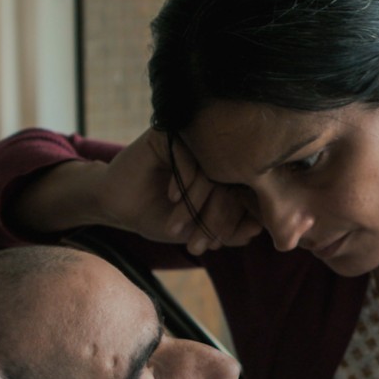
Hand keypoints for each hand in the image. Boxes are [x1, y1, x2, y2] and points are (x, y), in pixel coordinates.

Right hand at [102, 128, 261, 254]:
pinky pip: (188, 155)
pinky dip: (184, 180)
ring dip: (196, 202)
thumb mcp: (197, 231)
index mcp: (222, 174)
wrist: (119, 206)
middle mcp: (210, 154)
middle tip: (198, 241)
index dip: (232, 222)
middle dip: (214, 217)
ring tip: (179, 225)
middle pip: (229, 182)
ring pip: (210, 170)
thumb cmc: (159, 217)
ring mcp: (191, 143)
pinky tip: (172, 198)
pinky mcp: (168, 134)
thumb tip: (259, 230)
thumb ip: (229, 231)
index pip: (242, 194)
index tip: (215, 244)